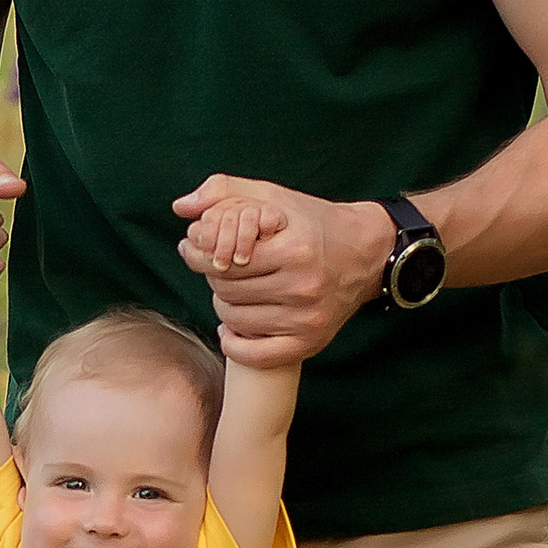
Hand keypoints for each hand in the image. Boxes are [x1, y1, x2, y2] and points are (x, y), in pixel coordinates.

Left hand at [173, 174, 391, 362]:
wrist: (367, 253)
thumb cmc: (312, 222)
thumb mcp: (272, 197)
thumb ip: (224, 192)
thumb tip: (181, 207)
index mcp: (293, 248)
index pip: (221, 258)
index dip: (200, 253)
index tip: (198, 248)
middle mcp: (303, 286)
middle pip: (225, 289)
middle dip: (214, 276)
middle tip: (222, 268)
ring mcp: (308, 318)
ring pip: (234, 319)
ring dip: (224, 304)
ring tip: (235, 290)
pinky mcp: (311, 342)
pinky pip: (254, 355)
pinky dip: (235, 342)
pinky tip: (235, 326)